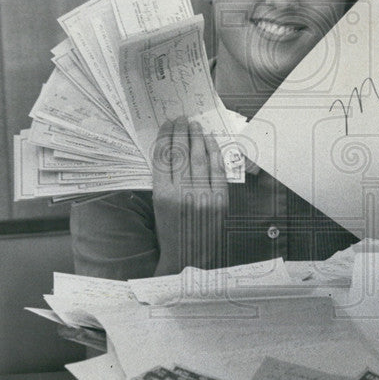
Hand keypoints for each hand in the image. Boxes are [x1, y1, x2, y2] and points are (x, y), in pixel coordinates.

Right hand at [151, 117, 227, 273]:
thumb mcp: (158, 207)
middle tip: (181, 119)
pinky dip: (214, 154)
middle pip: (181, 154)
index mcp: (163, 196)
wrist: (189, 260)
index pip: (163, 158)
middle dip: (181, 132)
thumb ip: (163, 181)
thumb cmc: (171, 233)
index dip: (165, 138)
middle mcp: (183, 194)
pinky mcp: (220, 201)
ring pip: (200, 159)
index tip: (166, 125)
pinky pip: (217, 171)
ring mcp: (203, 197)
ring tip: (195, 126)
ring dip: (197, 138)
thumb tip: (170, 151)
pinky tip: (210, 142)